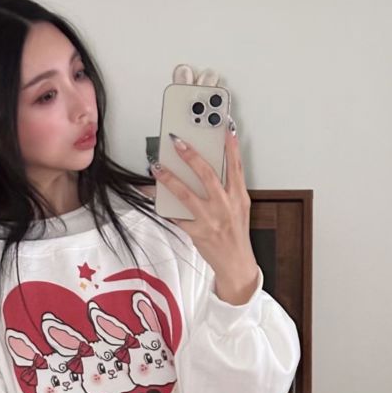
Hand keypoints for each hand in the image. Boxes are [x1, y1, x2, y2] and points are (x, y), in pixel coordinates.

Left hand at [152, 64, 258, 304]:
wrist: (236, 264)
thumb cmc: (236, 234)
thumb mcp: (240, 208)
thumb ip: (228, 188)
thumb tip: (211, 168)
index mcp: (239, 197)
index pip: (236, 166)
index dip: (230, 146)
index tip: (224, 128)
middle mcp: (225, 206)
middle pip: (207, 175)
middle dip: (191, 156)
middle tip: (177, 142)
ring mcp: (210, 220)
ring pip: (186, 194)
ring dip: (169, 179)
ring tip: (157, 167)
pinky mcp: (197, 232)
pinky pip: (175, 215)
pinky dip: (163, 205)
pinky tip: (152, 194)